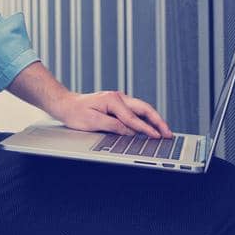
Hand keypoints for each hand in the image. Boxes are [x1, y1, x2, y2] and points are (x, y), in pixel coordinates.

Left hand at [51, 90, 171, 139]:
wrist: (66, 105)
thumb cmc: (75, 112)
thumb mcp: (93, 122)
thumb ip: (113, 126)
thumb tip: (131, 132)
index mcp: (113, 100)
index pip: (133, 118)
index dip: (146, 129)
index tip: (157, 137)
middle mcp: (119, 97)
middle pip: (144, 108)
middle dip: (158, 121)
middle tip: (168, 133)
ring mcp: (119, 99)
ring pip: (142, 109)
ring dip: (154, 119)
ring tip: (164, 131)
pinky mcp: (118, 104)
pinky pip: (136, 111)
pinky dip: (146, 118)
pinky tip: (151, 126)